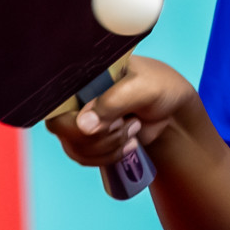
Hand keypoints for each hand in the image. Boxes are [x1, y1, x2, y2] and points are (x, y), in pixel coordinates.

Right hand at [43, 55, 195, 167]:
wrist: (173, 110)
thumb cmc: (160, 88)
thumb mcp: (142, 87)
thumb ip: (113, 102)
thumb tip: (82, 126)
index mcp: (84, 72)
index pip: (56, 98)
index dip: (75, 118)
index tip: (110, 120)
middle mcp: (75, 95)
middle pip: (61, 127)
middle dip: (98, 136)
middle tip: (126, 123)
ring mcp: (80, 118)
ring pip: (73, 147)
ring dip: (107, 146)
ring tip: (133, 128)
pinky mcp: (89, 137)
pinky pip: (83, 156)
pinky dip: (108, 156)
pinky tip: (130, 143)